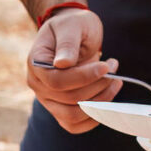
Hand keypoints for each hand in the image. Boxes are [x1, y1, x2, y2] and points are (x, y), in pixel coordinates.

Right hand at [26, 5, 120, 132]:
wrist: (72, 33)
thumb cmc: (72, 25)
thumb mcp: (72, 25)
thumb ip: (67, 43)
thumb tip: (62, 64)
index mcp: (36, 64)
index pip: (57, 81)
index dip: (84, 77)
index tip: (106, 66)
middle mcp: (38, 85)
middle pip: (69, 100)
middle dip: (98, 86)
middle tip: (113, 68)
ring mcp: (48, 100)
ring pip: (73, 116)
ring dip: (100, 102)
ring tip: (114, 81)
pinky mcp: (60, 110)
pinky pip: (74, 126)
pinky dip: (94, 118)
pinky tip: (107, 99)